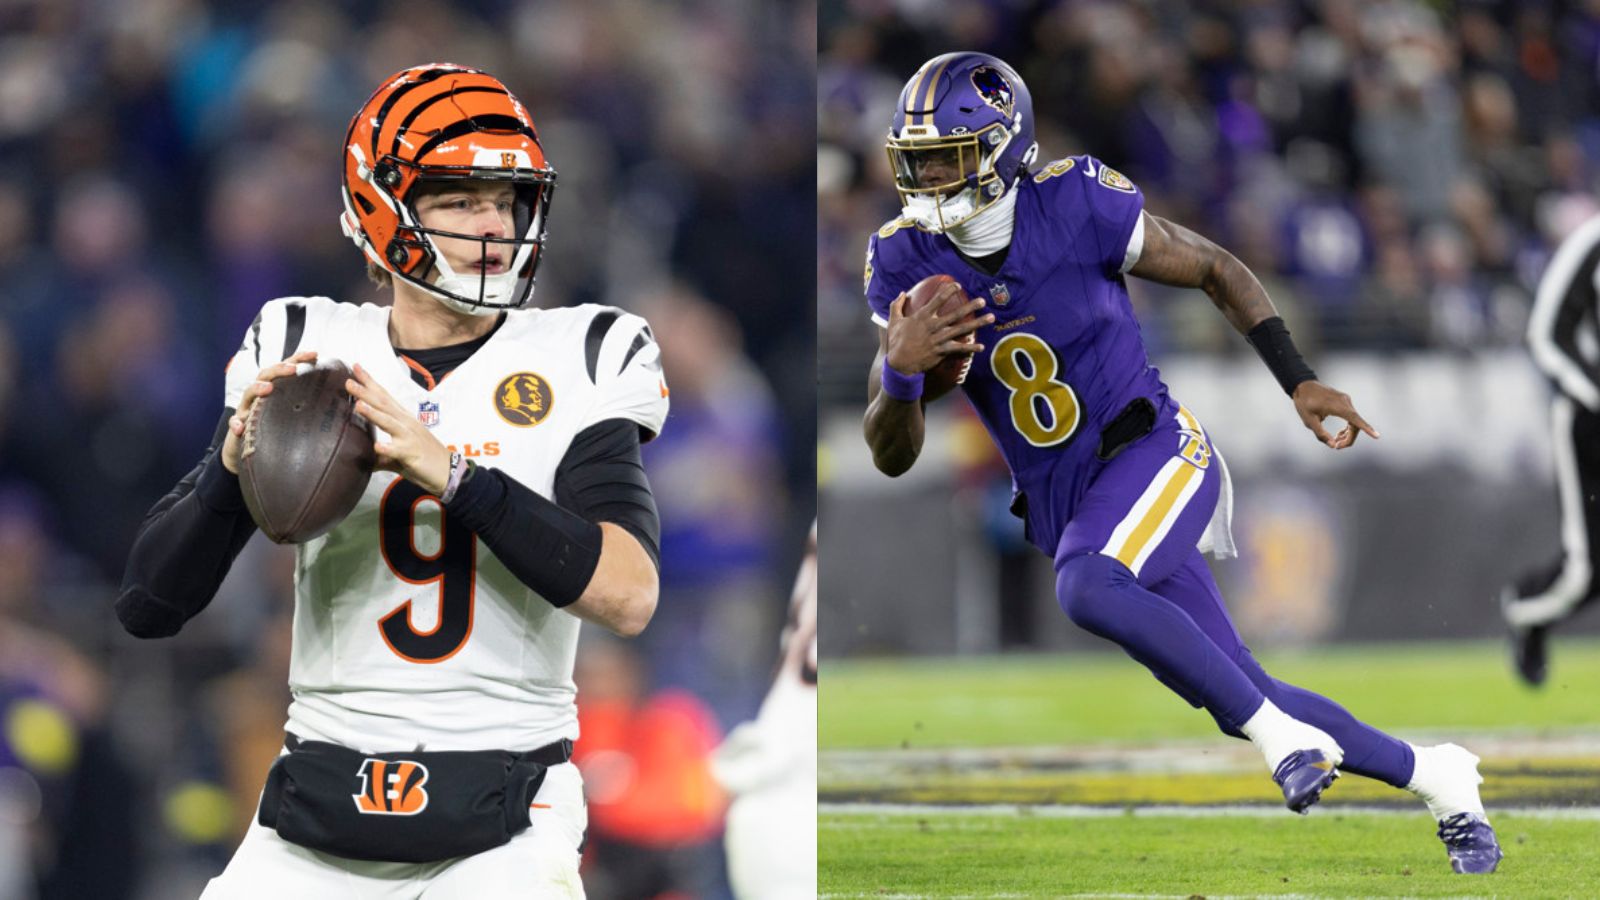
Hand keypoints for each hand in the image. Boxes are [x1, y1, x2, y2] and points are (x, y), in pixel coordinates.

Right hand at [222, 350, 319, 473]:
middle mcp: (258, 397)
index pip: (285, 370)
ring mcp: (246, 411)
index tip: (315, 354)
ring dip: (256, 389)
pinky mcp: (237, 428)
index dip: (298, 359)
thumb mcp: (292, 416)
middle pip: (265, 376)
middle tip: (293, 368)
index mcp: (274, 391)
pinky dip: (236, 424)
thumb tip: (339, 401)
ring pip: (247, 395)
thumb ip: (308, 406)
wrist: (246, 450)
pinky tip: (239, 427)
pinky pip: (234, 424)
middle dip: (278, 370)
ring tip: (267, 388)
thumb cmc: (274, 431)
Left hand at [345, 363, 452, 493]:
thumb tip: (362, 459)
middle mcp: (406, 423)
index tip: (355, 368)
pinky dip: (388, 448)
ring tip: (358, 404)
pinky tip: (377, 446)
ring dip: (374, 413)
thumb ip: (380, 454)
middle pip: (384, 405)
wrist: (448, 472)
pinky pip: (398, 450)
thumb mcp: (398, 453)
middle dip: (366, 392)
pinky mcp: (412, 454)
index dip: (370, 382)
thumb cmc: (423, 459)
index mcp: (402, 419)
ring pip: (390, 423)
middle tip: (349, 382)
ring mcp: (409, 437)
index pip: (384, 396)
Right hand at [884, 283, 992, 374]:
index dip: (948, 291)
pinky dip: (970, 348)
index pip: (938, 300)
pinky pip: (959, 349)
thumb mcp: (893, 321)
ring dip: (977, 323)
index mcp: (922, 316)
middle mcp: (933, 326)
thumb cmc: (896, 342)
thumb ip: (896, 305)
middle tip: (982, 300)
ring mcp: (939, 339)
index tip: (958, 285)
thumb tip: (902, 293)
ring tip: (991, 318)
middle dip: (970, 306)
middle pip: (955, 314)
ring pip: (962, 330)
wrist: (899, 364)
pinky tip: (981, 346)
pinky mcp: (941, 351)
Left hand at [1292, 380, 1379, 448]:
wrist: (1303, 385)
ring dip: (1348, 434)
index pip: (1356, 420)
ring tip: (1336, 441)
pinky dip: (1347, 427)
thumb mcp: (1309, 421)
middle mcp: (1345, 402)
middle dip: (1349, 439)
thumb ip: (1321, 434)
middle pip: (1355, 424)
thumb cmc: (1304, 403)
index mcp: (1338, 407)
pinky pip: (1351, 416)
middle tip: (1337, 447)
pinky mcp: (1344, 400)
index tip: (1377, 436)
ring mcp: (1346, 400)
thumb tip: (1333, 445)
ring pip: (1354, 421)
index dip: (1367, 429)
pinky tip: (1340, 433)